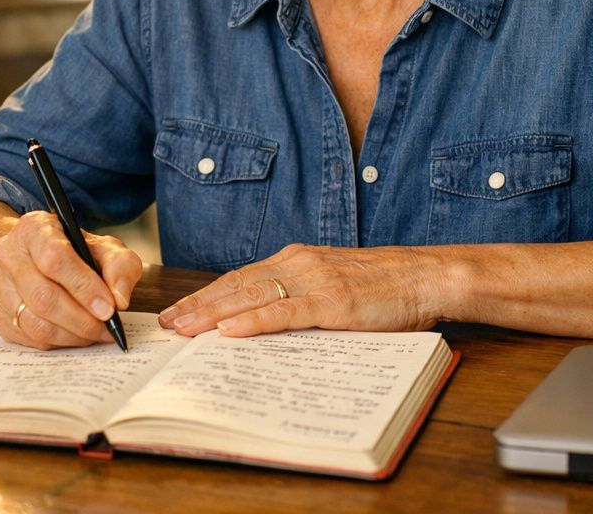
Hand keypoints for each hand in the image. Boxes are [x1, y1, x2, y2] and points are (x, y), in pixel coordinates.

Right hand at [0, 210, 143, 348]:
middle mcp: (7, 254)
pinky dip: (56, 343)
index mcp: (34, 228)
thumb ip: (119, 267)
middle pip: (42, 296)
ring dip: (71, 336)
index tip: (109, 308)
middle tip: (106, 329)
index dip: (84, 287)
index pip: (54, 259)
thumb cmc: (72, 251)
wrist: (33, 256)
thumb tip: (119, 301)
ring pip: (34, 323)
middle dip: (81, 319)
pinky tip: (73, 335)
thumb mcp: (103, 247)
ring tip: (94, 334)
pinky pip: (27, 338)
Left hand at [158, 244, 446, 337]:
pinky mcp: (331, 302)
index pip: (240, 278)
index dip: (206, 295)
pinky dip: (252, 321)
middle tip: (165, 324)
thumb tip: (265, 323)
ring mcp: (313, 281)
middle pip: (235, 285)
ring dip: (212, 314)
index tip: (178, 312)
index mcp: (297, 259)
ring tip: (183, 329)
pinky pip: (283, 312)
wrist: (426, 275)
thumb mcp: (334, 285)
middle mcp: (298, 263)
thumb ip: (302, 296)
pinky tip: (229, 332)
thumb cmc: (385, 286)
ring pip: (251, 296)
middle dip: (197, 306)